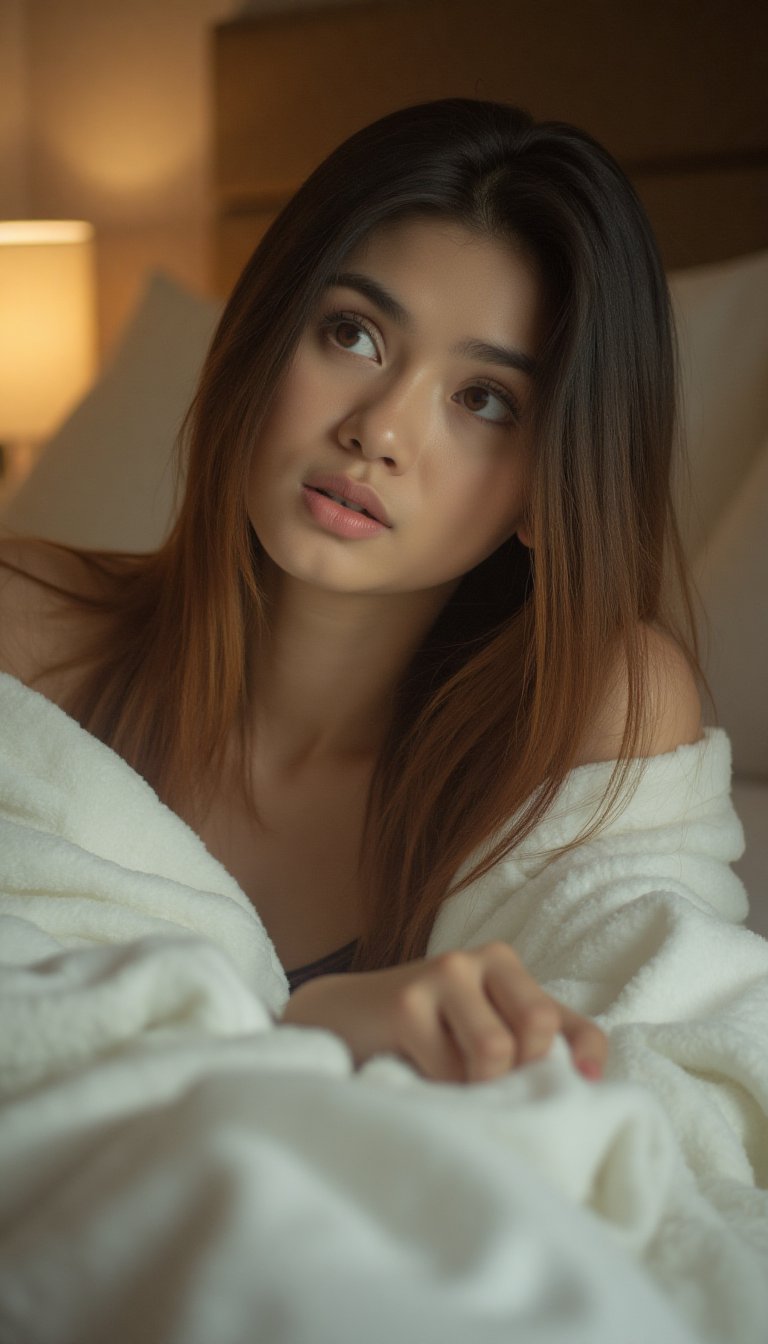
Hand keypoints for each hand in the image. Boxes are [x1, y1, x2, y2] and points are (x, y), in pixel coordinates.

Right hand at [279, 941, 606, 1084]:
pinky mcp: (406, 1002)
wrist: (341, 1020)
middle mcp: (480, 958)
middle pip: (539, 1026)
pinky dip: (439, 1088)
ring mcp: (442, 974)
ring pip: (496, 1050)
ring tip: (450, 1080)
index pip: (571, 1023)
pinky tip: (417, 1075)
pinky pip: (447, 1069)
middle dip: (520, 1071)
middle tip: (487, 1082)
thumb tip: (592, 1079)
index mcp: (507, 964)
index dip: (580, 1063)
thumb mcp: (485, 1029)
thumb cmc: (424, 1035)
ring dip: (475, 1084)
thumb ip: (534, 1045)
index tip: (574, 1091)